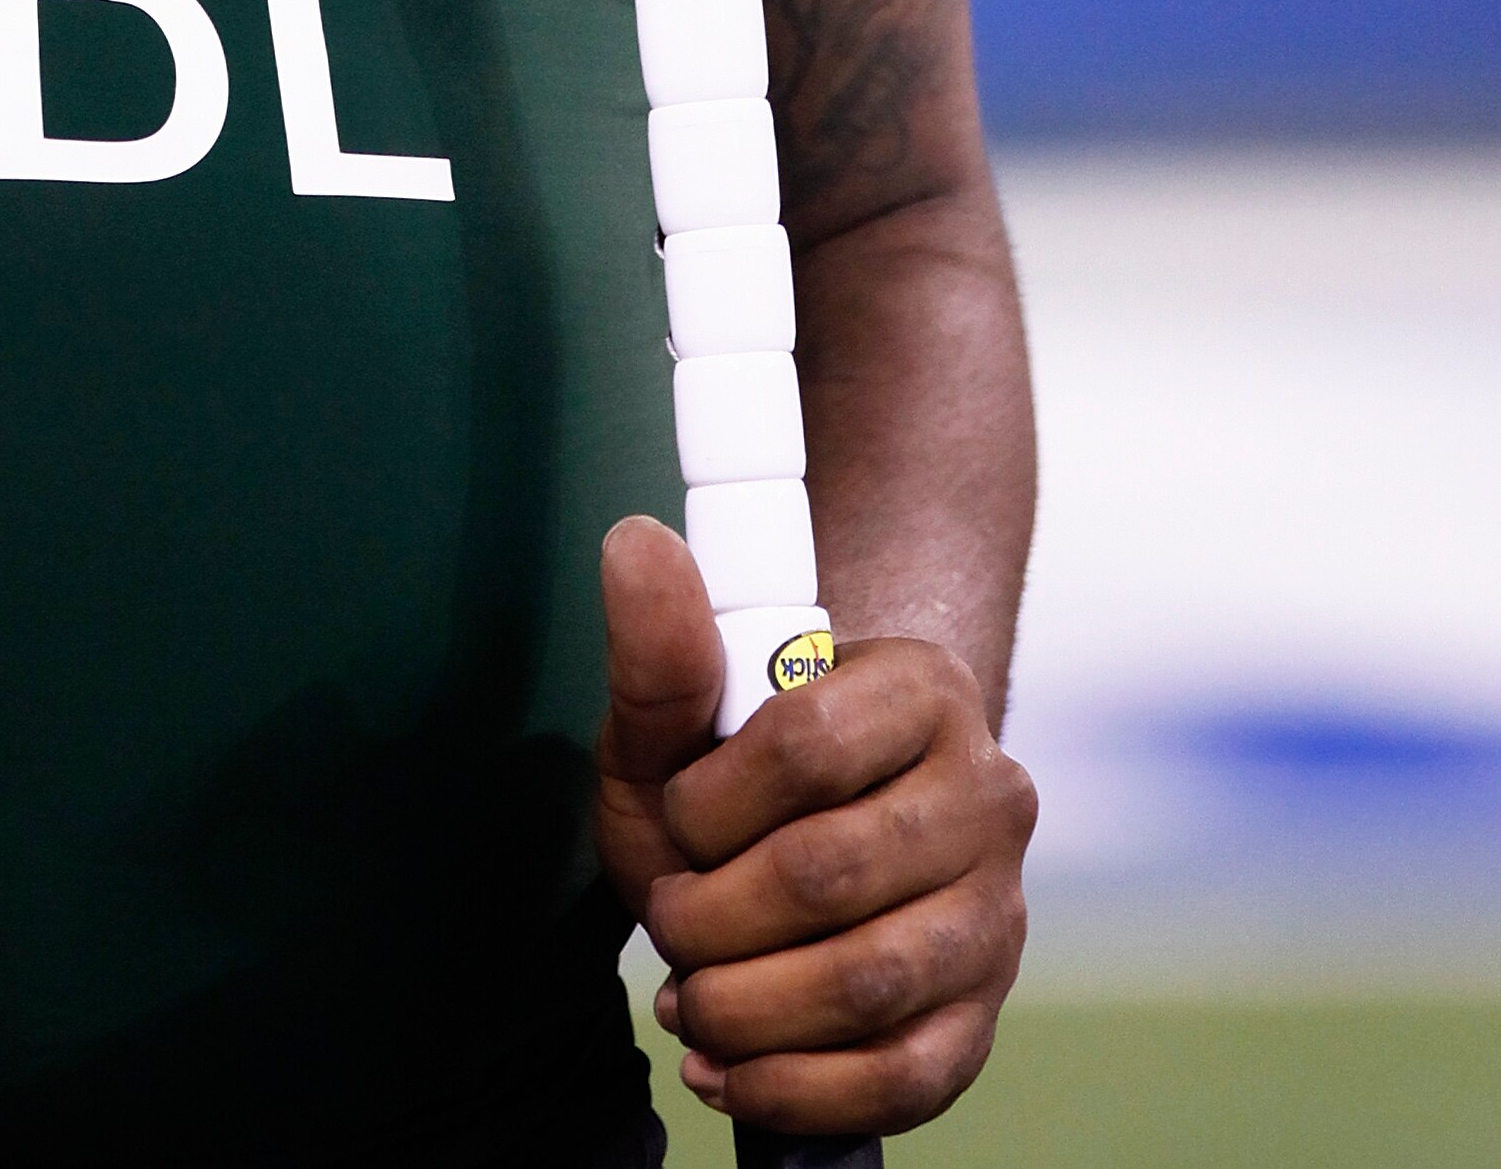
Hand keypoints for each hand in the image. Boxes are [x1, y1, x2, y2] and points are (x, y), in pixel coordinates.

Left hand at [593, 516, 1034, 1140]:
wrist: (816, 835)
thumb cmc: (736, 771)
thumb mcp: (683, 709)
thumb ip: (660, 643)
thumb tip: (635, 541)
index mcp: (921, 688)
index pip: (809, 746)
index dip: (710, 804)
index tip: (676, 819)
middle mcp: (985, 793)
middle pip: (831, 873)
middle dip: (712, 916)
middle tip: (667, 918)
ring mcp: (996, 912)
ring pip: (870, 982)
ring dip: (745, 1008)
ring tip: (689, 998)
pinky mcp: (984, 1016)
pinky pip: (904, 1078)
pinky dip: (796, 1090)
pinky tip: (729, 1068)